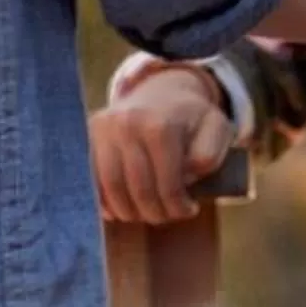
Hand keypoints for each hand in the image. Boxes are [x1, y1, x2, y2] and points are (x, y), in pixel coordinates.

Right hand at [91, 68, 234, 226]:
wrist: (162, 90)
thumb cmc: (192, 119)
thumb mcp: (217, 129)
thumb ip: (210, 155)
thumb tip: (186, 178)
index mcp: (161, 125)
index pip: (167, 184)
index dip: (178, 206)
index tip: (189, 210)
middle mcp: (127, 124)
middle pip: (138, 190)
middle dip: (155, 212)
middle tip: (167, 216)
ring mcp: (103, 129)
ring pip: (110, 189)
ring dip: (129, 211)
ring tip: (146, 213)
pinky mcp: (88, 135)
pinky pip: (91, 180)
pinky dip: (105, 201)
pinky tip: (123, 207)